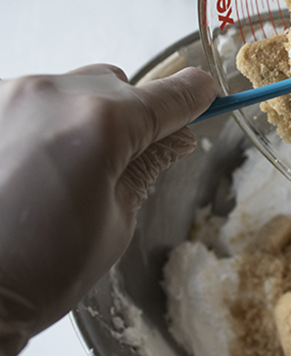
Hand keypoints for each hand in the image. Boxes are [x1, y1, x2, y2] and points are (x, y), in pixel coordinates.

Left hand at [0, 64, 216, 355]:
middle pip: (120, 86)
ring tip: (68, 173)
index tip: (206, 97)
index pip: (170, 95)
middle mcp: (54, 95)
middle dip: (134, 118)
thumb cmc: (37, 269)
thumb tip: (176, 139)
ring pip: (75, 90)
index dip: (195, 98)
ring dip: (87, 119)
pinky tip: (35, 169)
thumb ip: (147, 166)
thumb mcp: (117, 221)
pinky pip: (36, 102)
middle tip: (127, 163)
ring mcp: (11, 95)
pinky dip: (48, 125)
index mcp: (101, 125)